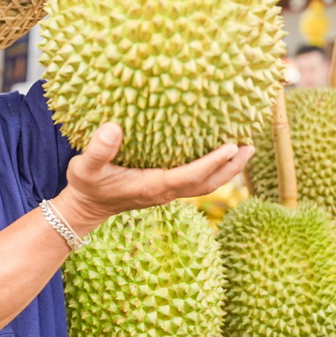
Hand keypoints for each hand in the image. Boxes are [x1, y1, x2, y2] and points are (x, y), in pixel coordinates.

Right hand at [56, 122, 253, 231]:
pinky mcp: (164, 189)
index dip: (212, 163)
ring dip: (226, 169)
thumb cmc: (86, 186)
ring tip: (244, 149)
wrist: (84, 209)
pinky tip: (216, 154)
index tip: (230, 146)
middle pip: (207, 183)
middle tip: (250, 145)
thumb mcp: (85, 167)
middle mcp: (165, 192)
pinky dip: (211, 169)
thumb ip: (99, 150)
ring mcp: (166, 193)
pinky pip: (195, 181)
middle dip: (230, 167)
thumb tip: (114, 127)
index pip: (190, 176)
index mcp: (152, 186)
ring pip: (205, 184)